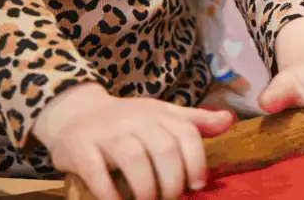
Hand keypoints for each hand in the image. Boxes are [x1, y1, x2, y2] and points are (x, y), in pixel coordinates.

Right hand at [33, 83, 233, 199]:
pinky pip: (97, 172)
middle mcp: (135, 120)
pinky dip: (110, 193)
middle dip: (172, 181)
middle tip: (171, 199)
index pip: (186, 133)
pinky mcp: (80, 148)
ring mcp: (107, 133)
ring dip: (146, 188)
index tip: (198, 184)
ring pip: (134, 158)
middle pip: (164, 148)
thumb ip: (194, 122)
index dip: (196, 161)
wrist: (75, 113)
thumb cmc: (126, 120)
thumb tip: (229, 121)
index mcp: (158, 113)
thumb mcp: (161, 115)